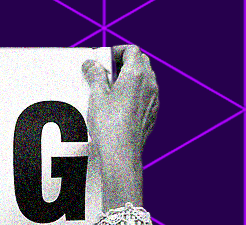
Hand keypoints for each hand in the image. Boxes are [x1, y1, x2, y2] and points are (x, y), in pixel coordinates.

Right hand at [82, 45, 158, 210]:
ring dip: (130, 76)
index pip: (131, 50)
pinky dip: (135, 91)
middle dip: (124, 61)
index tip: (103, 58)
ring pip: (145, 77)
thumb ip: (95, 76)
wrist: (122, 152)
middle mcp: (149, 83)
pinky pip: (146, 93)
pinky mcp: (152, 112)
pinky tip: (120, 103)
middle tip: (105, 70)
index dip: (116, 51)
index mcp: (136, 74)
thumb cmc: (109, 125)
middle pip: (141, 61)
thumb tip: (91, 64)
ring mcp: (153, 98)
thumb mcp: (97, 96)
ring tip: (111, 87)